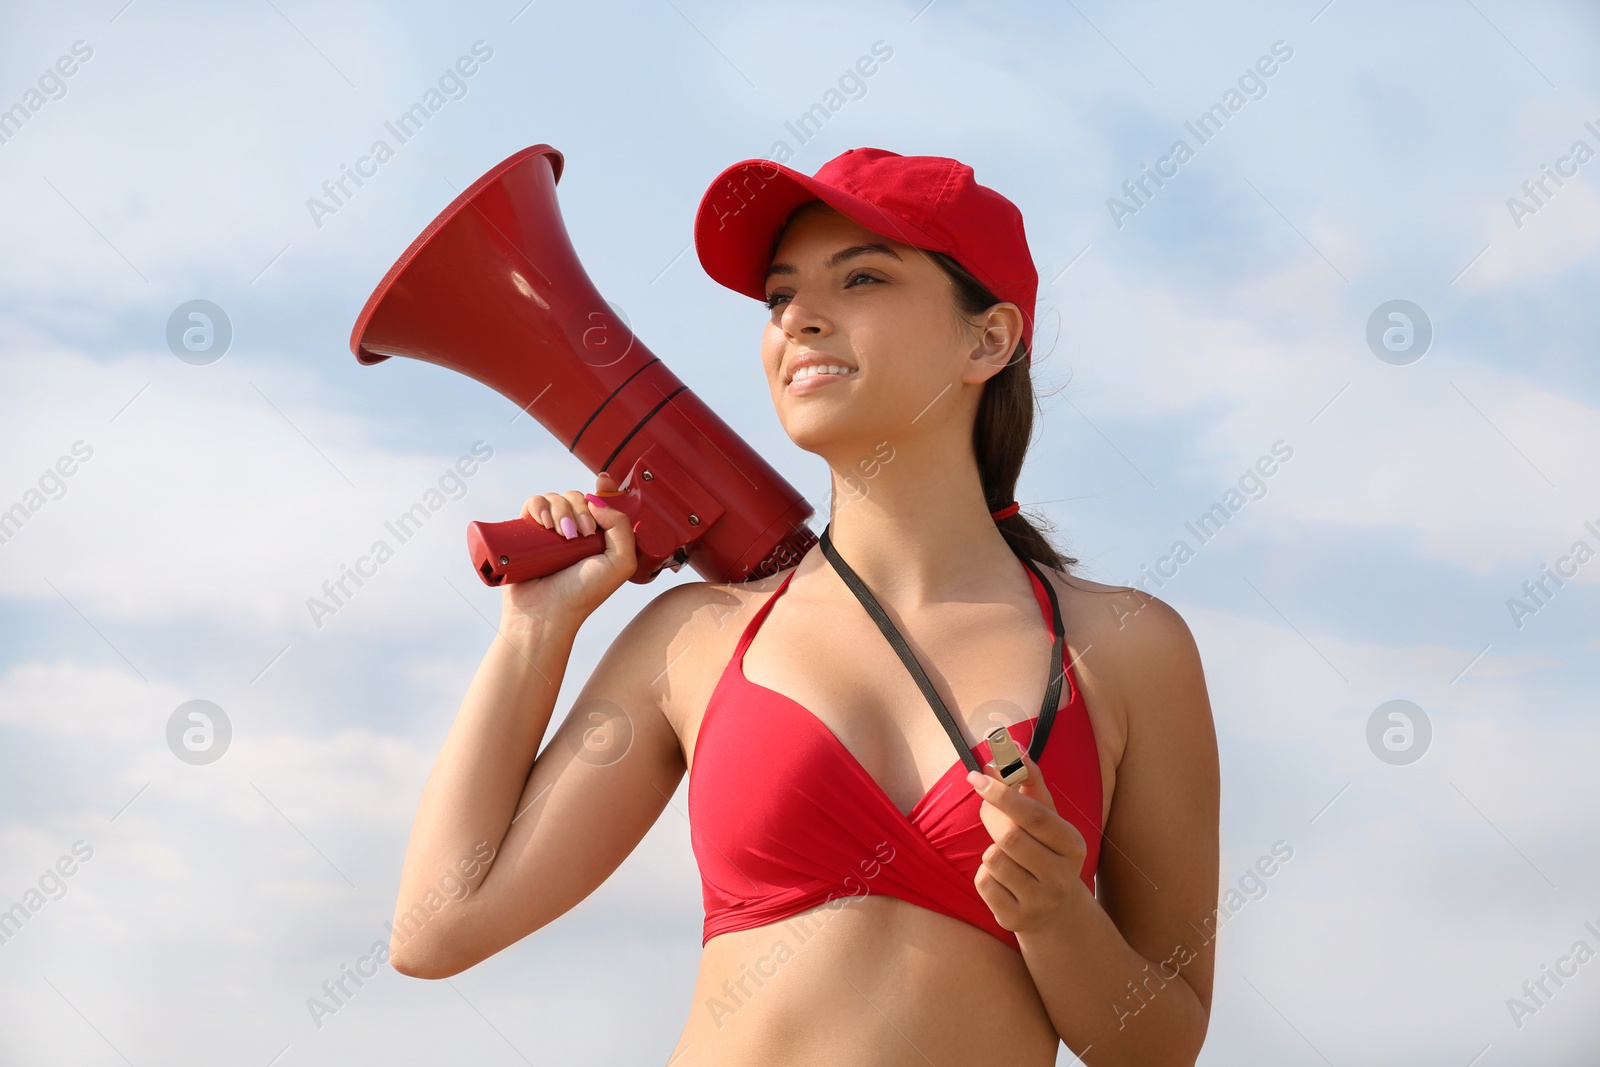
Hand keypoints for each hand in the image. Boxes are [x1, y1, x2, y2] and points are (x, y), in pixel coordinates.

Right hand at [500, 471, 636, 629]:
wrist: (546, 613)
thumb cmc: (584, 594)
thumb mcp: (620, 563)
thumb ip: (622, 528)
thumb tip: (597, 502)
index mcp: (599, 535)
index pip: (602, 500)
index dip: (605, 487)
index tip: (604, 481)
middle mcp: (576, 530)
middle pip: (579, 497)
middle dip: (581, 510)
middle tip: (581, 535)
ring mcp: (551, 530)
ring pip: (556, 498)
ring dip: (561, 510)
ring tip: (562, 535)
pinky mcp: (528, 532)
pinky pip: (533, 503)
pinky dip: (539, 506)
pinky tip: (543, 523)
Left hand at [965, 747, 1090, 937]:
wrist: (1053, 911)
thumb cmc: (1044, 850)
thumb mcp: (1044, 816)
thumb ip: (1029, 782)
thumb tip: (1011, 748)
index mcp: (1073, 844)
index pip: (1034, 815)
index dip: (1003, 793)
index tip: (975, 776)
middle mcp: (1063, 876)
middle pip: (1009, 837)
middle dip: (993, 821)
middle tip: (991, 816)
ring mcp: (1041, 902)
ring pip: (993, 860)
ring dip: (990, 850)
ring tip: (1005, 856)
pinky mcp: (1016, 920)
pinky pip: (983, 883)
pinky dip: (985, 875)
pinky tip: (1002, 880)